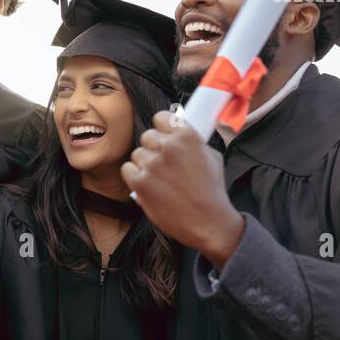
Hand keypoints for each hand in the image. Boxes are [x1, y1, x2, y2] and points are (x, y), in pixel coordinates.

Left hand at [121, 110, 244, 268]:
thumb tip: (177, 131)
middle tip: (164, 163)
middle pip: (147, 136)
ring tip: (160, 179)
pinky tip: (150, 186)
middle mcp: (167, 147)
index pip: (161, 117)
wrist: (208, 222)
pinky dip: (135, 177)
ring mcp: (152, 165)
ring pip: (137, 154)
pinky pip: (127, 169)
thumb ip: (192, 141)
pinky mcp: (139, 182)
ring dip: (145, 164)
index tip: (164, 136)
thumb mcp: (212, 157)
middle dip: (154, 148)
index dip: (162, 128)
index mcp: (186, 136)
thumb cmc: (212, 191)